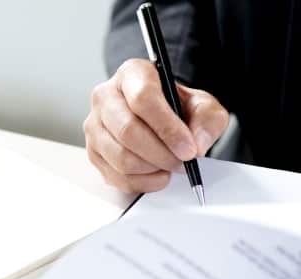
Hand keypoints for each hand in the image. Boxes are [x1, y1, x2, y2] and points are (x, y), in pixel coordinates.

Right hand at [85, 59, 229, 192]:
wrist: (161, 119)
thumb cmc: (177, 108)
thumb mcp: (202, 105)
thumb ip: (207, 119)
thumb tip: (197, 144)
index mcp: (132, 74)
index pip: (143, 98)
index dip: (168, 128)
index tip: (188, 149)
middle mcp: (106, 96)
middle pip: (128, 130)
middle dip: (161, 154)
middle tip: (182, 162)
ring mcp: (95, 125)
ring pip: (121, 157)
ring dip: (152, 170)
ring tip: (170, 166)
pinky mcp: (93, 152)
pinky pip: (117, 176)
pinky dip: (143, 183)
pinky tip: (157, 174)